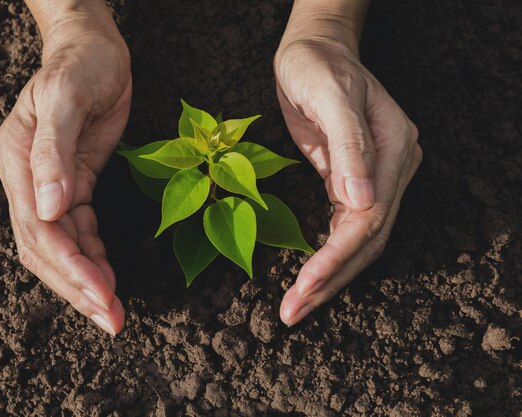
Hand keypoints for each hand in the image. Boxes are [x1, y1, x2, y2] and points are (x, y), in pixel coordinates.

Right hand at [0, 18, 130, 334]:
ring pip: (62, 246)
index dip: (69, 266)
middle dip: (77, 287)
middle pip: (46, 248)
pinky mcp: (74, 183)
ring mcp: (50, 184)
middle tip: (112, 320)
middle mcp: (28, 179)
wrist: (95, 47)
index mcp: (17, 161)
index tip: (100, 295)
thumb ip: (53, 152)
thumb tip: (48, 209)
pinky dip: (94, 256)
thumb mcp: (66, 97)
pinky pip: (80, 230)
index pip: (38, 229)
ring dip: (87, 280)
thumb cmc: (81, 63)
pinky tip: (108, 276)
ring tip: (113, 310)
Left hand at [274, 38, 421, 325]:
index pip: (369, 218)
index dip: (337, 256)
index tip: (305, 286)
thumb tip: (362, 203)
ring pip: (359, 241)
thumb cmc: (317, 65)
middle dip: (331, 279)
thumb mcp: (329, 94)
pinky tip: (311, 276)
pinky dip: (329, 255)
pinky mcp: (353, 180)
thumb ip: (348, 145)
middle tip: (294, 313)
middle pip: (367, 239)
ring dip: (330, 277)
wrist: (314, 50)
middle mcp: (391, 169)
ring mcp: (376, 177)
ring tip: (298, 307)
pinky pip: (347, 228)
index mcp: (392, 148)